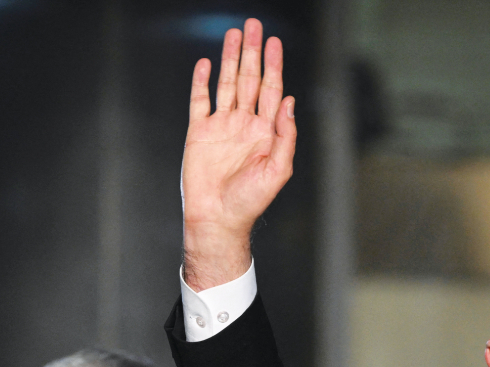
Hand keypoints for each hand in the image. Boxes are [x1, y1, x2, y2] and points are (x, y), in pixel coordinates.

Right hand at [181, 18, 295, 291]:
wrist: (218, 218)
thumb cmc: (250, 201)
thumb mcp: (278, 171)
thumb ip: (285, 136)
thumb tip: (291, 104)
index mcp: (266, 131)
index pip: (272, 90)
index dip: (274, 66)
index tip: (274, 43)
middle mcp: (244, 124)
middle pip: (250, 79)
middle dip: (252, 53)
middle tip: (254, 26)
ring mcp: (221, 126)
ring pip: (226, 83)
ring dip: (229, 59)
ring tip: (233, 34)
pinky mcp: (199, 132)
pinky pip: (199, 101)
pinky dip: (201, 81)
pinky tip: (204, 64)